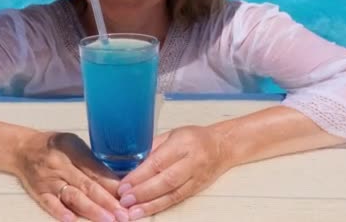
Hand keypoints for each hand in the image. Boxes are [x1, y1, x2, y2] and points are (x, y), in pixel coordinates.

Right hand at [15, 131, 128, 221]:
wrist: (22, 149)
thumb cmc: (54, 146)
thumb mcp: (75, 144)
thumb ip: (93, 161)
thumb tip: (119, 180)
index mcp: (72, 150)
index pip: (96, 169)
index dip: (113, 184)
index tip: (128, 195)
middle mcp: (61, 165)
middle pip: (87, 185)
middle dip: (108, 201)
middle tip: (123, 214)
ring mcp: (49, 180)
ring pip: (72, 196)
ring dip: (91, 209)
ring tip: (108, 219)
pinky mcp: (38, 192)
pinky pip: (49, 203)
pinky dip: (60, 212)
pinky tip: (72, 220)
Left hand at [115, 126, 230, 219]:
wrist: (222, 146)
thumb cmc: (193, 137)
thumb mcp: (171, 134)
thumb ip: (152, 147)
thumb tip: (129, 162)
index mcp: (183, 143)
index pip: (158, 161)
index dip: (140, 175)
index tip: (123, 184)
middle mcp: (192, 160)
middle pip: (166, 180)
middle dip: (143, 192)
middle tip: (124, 199)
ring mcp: (196, 177)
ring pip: (172, 193)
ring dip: (150, 204)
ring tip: (132, 211)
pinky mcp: (197, 188)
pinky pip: (177, 199)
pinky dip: (159, 206)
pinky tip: (146, 211)